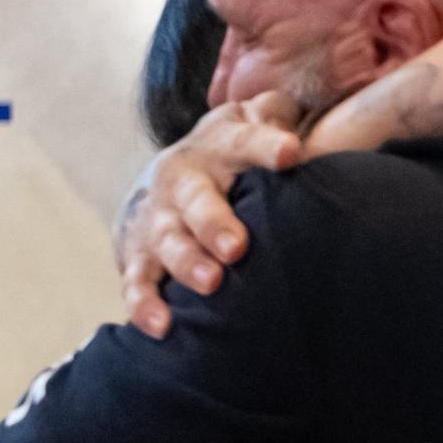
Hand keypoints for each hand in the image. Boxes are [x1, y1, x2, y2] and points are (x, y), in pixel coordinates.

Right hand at [114, 94, 302, 337]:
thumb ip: (278, 116)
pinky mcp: (137, 255)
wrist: (170, 176)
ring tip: (210, 283)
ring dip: (186, 262)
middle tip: (238, 246)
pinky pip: (138, 281)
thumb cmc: (234, 155)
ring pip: (167, 241)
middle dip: (215, 222)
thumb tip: (305, 121)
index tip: (292, 153)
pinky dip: (145, 303)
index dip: (267, 145)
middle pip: (197, 200)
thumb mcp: (253, 122)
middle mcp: (182, 181)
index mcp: (219, 147)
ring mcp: (156, 219)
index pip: (246, 141)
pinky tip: (161, 326)